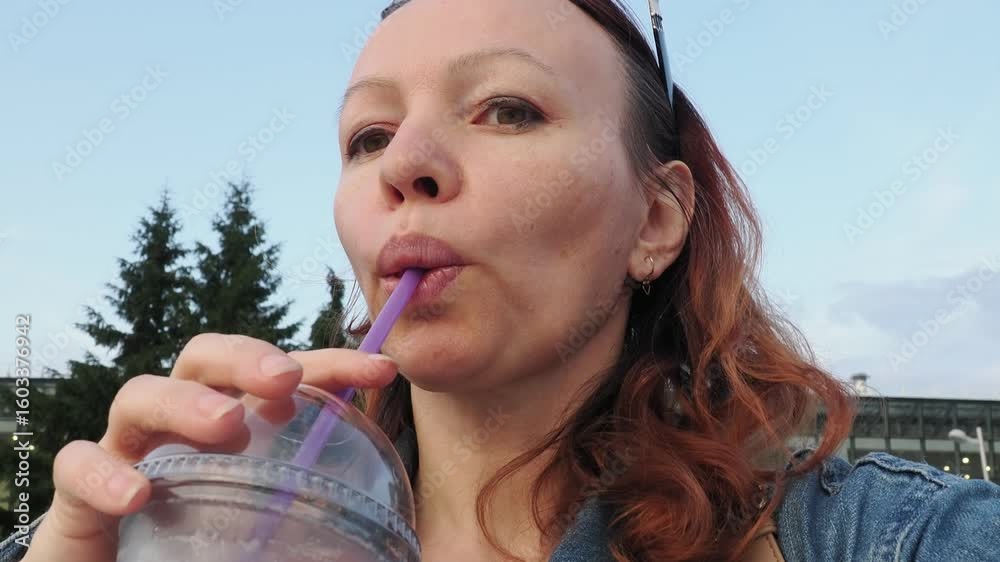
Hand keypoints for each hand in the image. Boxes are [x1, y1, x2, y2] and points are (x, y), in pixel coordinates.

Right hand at [22, 333, 397, 561]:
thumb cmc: (200, 552)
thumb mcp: (270, 537)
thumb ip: (316, 533)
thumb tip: (385, 555)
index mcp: (234, 429)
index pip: (281, 379)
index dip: (331, 364)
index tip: (381, 368)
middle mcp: (180, 429)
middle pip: (204, 359)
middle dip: (246, 357)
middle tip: (285, 379)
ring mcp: (128, 455)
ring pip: (139, 394)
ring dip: (185, 401)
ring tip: (226, 425)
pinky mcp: (80, 499)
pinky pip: (78, 467)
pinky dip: (105, 473)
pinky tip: (139, 492)